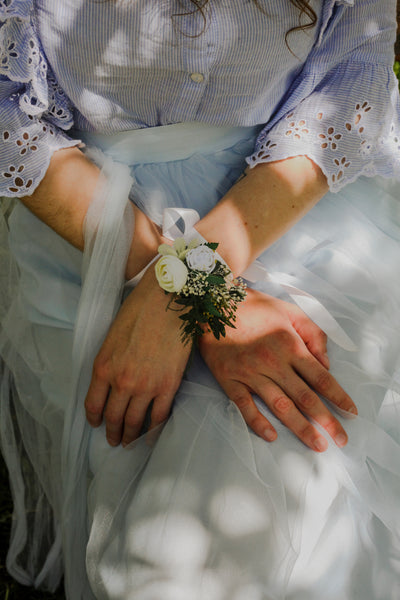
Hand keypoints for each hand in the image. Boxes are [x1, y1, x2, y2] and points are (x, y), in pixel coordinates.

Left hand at [84, 268, 190, 445]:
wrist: (168, 300)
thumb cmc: (139, 310)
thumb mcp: (112, 337)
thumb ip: (109, 363)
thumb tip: (112, 381)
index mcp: (103, 367)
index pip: (93, 405)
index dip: (95, 419)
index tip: (97, 425)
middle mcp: (121, 381)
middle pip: (114, 418)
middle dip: (113, 432)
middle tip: (115, 440)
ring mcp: (146, 386)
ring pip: (135, 421)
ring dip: (131, 436)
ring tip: (131, 442)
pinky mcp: (168, 385)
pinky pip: (159, 416)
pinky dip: (154, 430)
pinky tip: (151, 435)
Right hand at [199, 289, 356, 451]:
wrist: (214, 303)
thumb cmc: (254, 307)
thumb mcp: (290, 311)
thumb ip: (313, 334)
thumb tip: (326, 363)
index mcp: (290, 344)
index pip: (320, 377)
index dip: (338, 397)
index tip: (351, 413)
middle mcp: (273, 362)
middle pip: (304, 397)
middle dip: (326, 420)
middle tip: (341, 439)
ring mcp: (250, 373)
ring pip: (279, 406)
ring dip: (300, 427)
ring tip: (316, 444)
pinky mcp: (229, 379)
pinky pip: (244, 405)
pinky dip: (258, 422)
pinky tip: (271, 436)